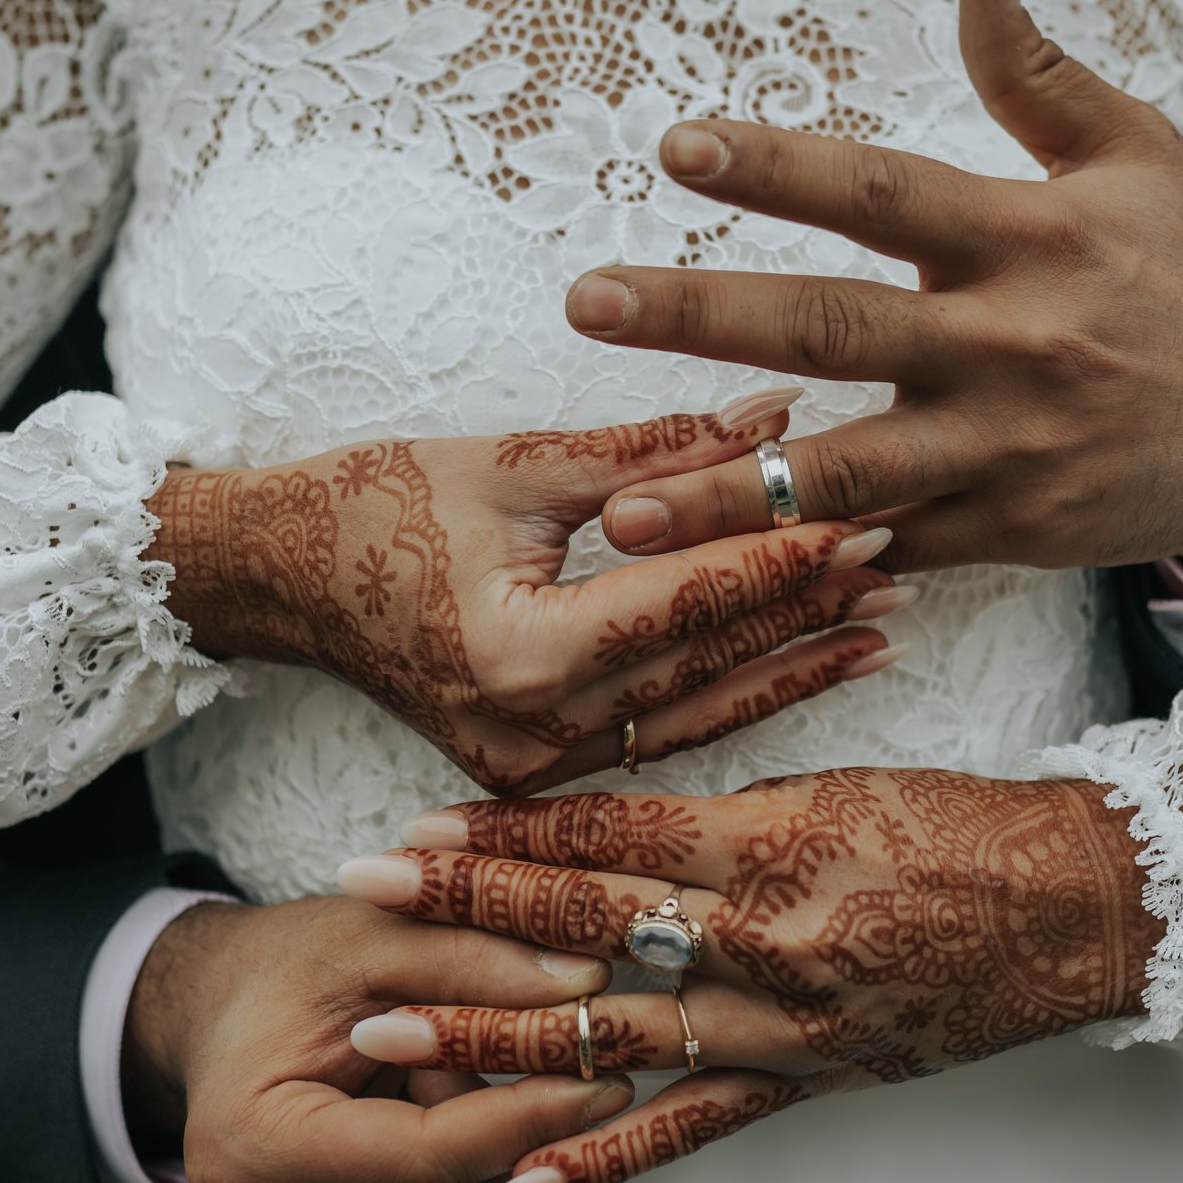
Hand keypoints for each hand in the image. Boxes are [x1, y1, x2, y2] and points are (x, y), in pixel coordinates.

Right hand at [122, 899, 634, 1182]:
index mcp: (252, 1151)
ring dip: (498, 1172)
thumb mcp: (375, 936)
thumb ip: (476, 957)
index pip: (428, 1164)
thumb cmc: (287, 976)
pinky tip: (440, 1129)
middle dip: (512, 1149)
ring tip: (448, 1087)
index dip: (526, 1120)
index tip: (598, 1076)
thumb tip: (585, 989)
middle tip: (503, 1065)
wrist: (230, 1015)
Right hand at [145, 400, 907, 795]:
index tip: (867, 510)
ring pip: (699, 715)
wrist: (281, 578)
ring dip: (793, 664)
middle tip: (901, 555)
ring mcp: (535, 766)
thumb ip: (653, 451)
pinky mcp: (538, 768)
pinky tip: (805, 665)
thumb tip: (775, 414)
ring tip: (883, 619)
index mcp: (523, 655)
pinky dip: (734, 694)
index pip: (687, 602)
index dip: (781, 556)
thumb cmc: (376, 505)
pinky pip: (661, 734)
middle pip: (708, 666)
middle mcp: (534, 733)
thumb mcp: (517, 464)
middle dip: (808, 608)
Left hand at [332, 770, 1159, 1182]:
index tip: (412, 829)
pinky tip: (517, 1175)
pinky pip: (690, 1128)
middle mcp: (762, 937)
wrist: (1081, 911)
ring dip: (490, 1035)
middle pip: (581, 924)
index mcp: (769, 842)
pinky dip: (600, 1153)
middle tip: (356, 901)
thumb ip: (716, 811)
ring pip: (610, 1032)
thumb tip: (597, 818)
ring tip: (389, 1039)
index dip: (498, 833)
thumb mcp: (835, 781)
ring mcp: (779, 1023)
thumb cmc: (966, 828)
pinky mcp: (804, 1082)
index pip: (604, 833)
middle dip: (458, 914)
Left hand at [566, 0, 1182, 572]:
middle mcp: (1013, 344)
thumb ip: (1037, 74)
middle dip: (703, 317)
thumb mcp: (1138, 157)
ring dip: (730, 492)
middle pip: (837, 329)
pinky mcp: (1013, 531)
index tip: (678, 148)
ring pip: (849, 472)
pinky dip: (813, 561)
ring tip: (623, 510)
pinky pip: (897, 547)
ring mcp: (1009, 449)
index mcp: (1031, 238)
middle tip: (590, 302)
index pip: (883, 193)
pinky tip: (718, 580)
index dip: (780, 168)